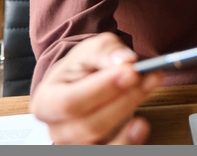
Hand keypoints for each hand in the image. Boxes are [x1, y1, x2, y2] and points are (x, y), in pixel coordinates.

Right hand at [29, 32, 163, 143]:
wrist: (83, 83)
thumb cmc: (82, 68)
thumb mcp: (89, 50)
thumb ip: (105, 51)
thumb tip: (125, 60)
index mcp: (46, 102)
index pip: (71, 102)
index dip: (101, 89)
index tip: (130, 71)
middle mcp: (58, 130)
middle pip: (90, 125)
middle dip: (123, 99)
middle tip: (147, 76)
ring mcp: (76, 145)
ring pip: (103, 142)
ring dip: (130, 115)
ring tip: (149, 90)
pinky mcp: (98, 149)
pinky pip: (114, 151)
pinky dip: (130, 140)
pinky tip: (142, 123)